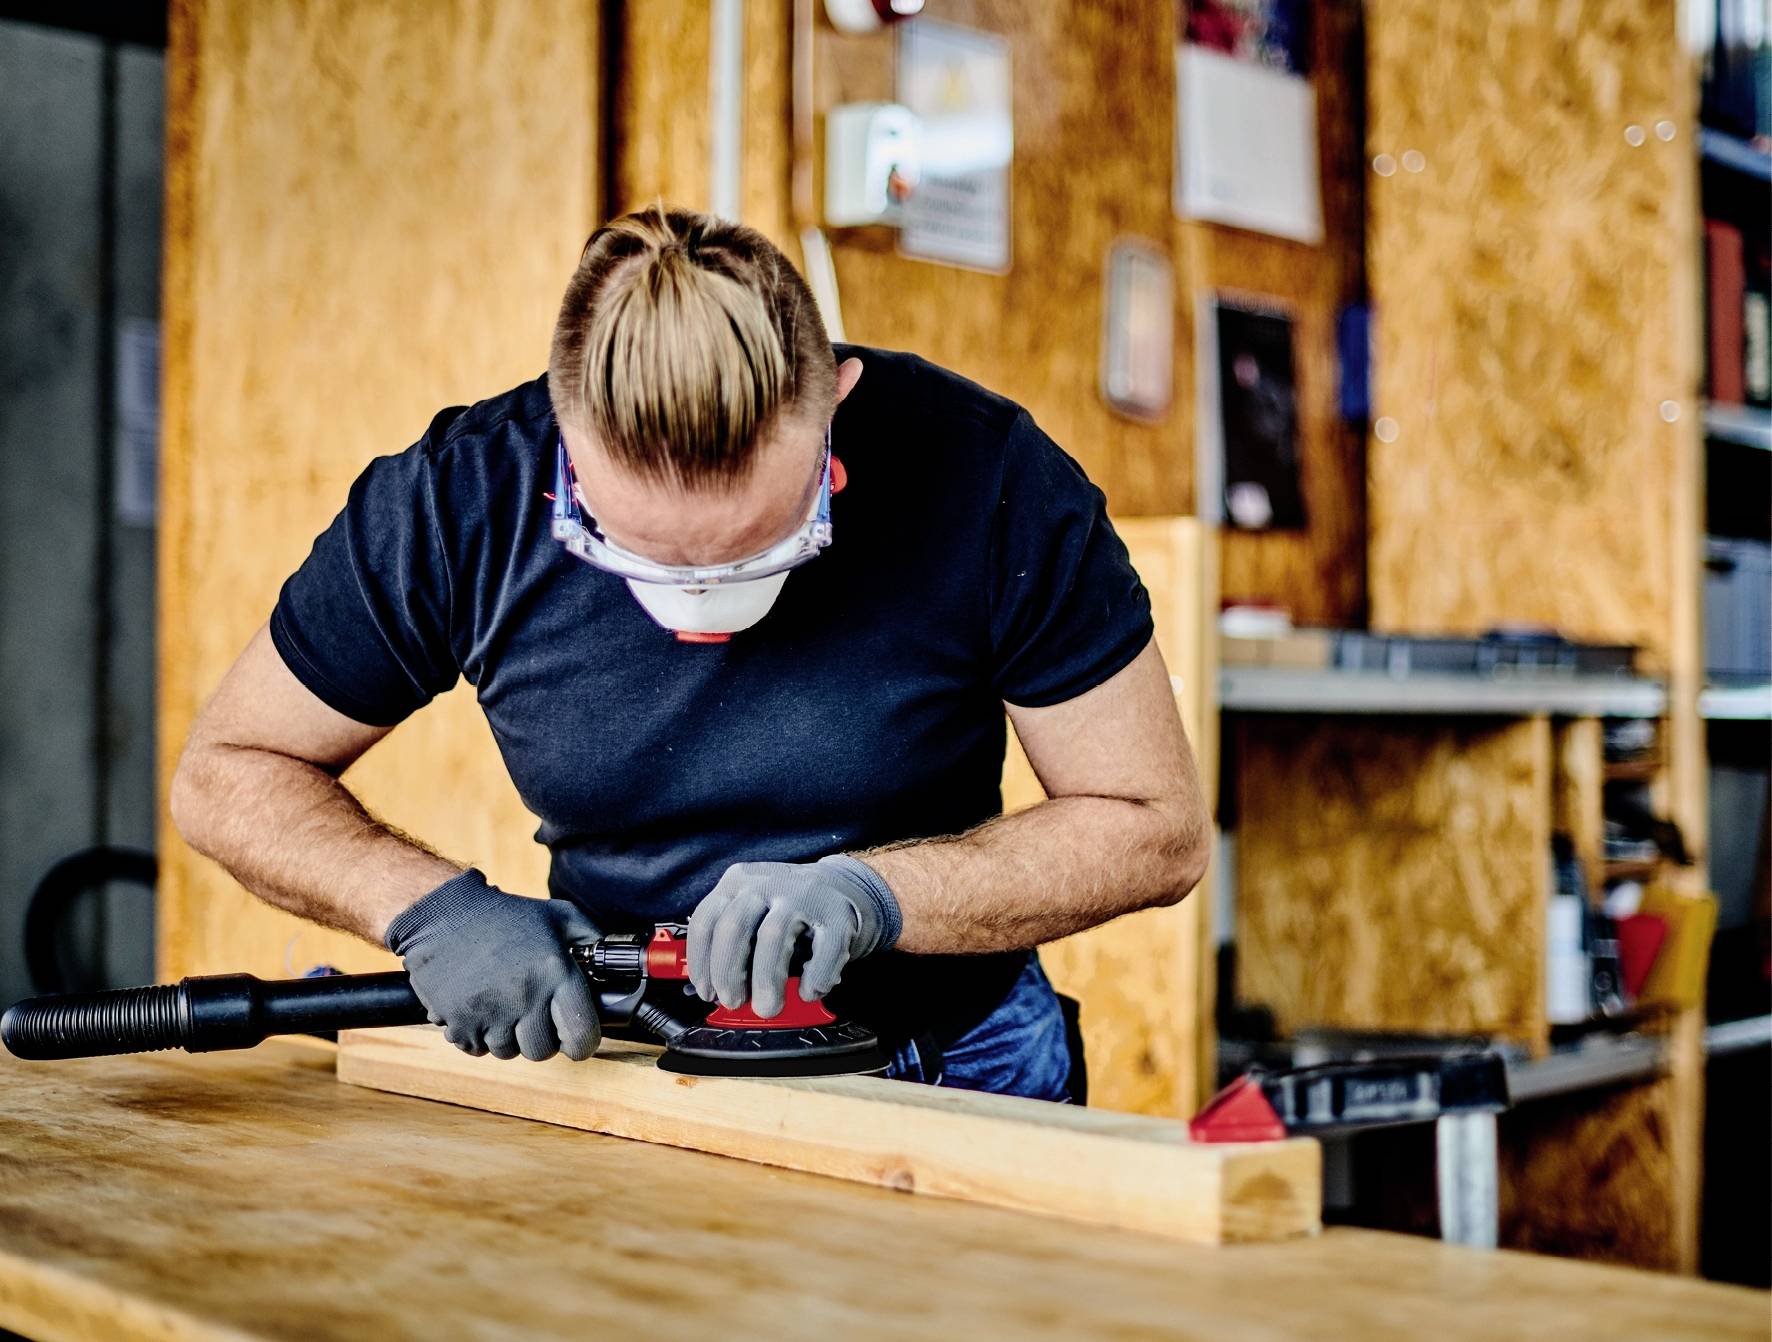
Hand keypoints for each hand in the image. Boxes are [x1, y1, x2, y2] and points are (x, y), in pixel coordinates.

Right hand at [384, 870, 601, 1060]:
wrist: (444, 916)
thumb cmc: (505, 916)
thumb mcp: (559, 915)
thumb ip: (592, 938)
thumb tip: (618, 960)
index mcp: (554, 972)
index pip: (582, 1034)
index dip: (584, 1042)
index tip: (579, 1037)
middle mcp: (524, 997)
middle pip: (543, 1050)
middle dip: (542, 1037)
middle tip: (535, 1014)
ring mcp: (489, 1014)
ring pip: (509, 1052)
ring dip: (509, 1036)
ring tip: (504, 1005)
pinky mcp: (458, 1024)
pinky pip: (477, 1049)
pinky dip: (480, 1035)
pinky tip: (481, 1007)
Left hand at [686, 855, 901, 1017]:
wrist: (842, 889)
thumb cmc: (786, 911)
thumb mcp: (751, 913)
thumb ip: (731, 942)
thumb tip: (714, 991)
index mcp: (737, 882)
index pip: (706, 921)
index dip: (702, 963)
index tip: (707, 993)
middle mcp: (767, 883)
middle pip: (734, 927)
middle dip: (728, 973)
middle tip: (733, 1003)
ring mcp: (803, 894)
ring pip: (773, 936)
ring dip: (766, 981)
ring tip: (768, 1007)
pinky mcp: (837, 913)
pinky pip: (823, 950)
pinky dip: (814, 977)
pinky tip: (809, 991)